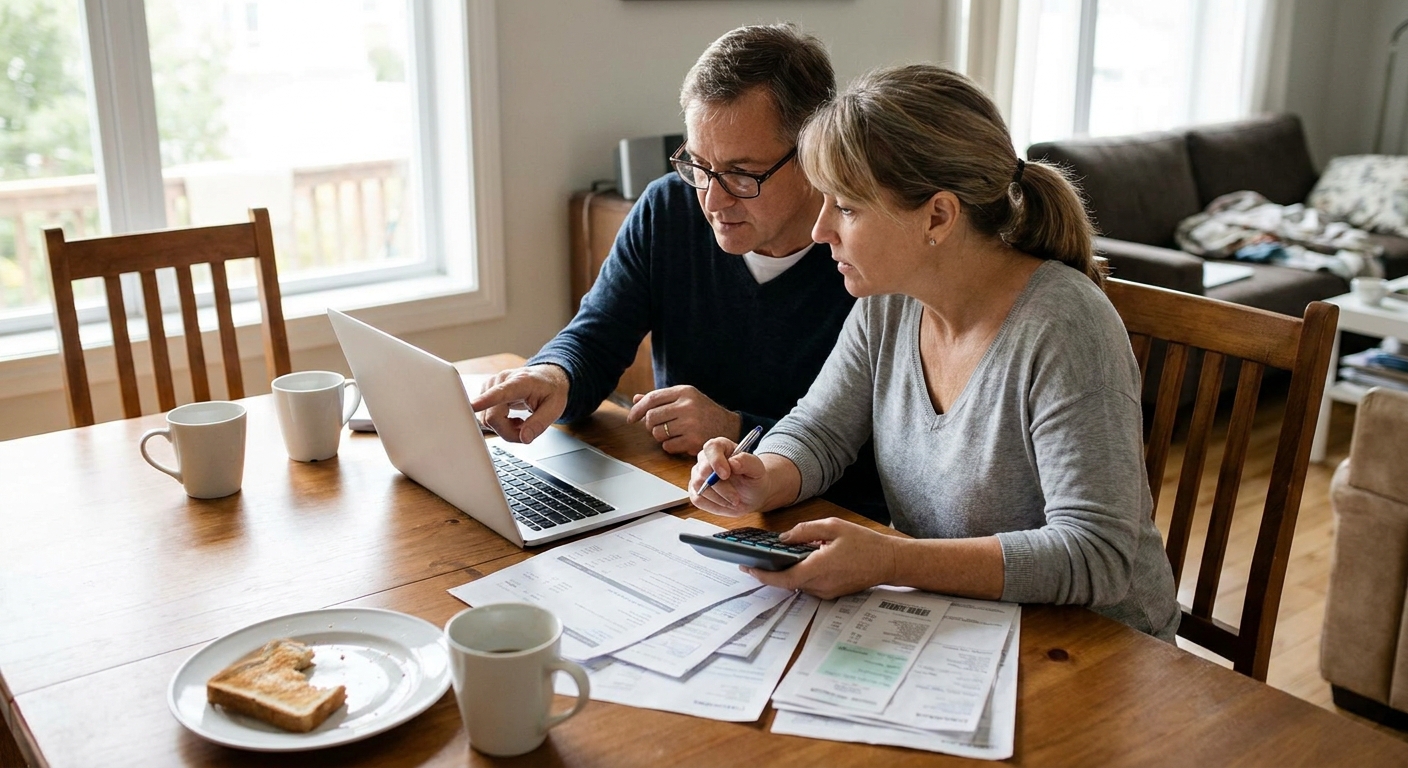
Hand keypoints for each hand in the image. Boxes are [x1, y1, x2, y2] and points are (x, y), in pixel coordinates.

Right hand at [469, 364, 569, 442]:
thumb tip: (524, 438)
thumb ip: (539, 424)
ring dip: (504, 428)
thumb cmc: (551, 390)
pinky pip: (486, 417)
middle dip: (508, 431)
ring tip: (520, 421)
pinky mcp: (485, 392)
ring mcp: (490, 386)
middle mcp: (500, 381)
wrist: (546, 378)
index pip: (500, 393)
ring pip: (487, 420)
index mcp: (520, 382)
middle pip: (492, 417)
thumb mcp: (555, 408)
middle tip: (525, 430)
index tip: (473, 406)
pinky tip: (511, 418)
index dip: (485, 401)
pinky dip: (499, 423)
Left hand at [627, 385, 740, 455]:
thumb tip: (636, 399)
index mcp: (684, 392)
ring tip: (672, 434)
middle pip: (652, 417)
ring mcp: (691, 424)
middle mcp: (687, 406)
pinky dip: (670, 446)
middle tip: (658, 428)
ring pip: (658, 433)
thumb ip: (662, 399)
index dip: (638, 409)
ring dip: (660, 436)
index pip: (652, 398)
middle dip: (650, 425)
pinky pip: (668, 446)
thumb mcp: (686, 399)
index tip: (631, 418)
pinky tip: (680, 442)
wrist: (730, 427)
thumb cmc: (703, 412)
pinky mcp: (693, 441)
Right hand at [688, 437, 771, 516]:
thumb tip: (733, 462)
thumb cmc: (753, 478)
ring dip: (719, 498)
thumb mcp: (757, 469)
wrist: (753, 495)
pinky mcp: (695, 491)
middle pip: (703, 470)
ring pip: (698, 485)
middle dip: (721, 487)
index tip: (726, 474)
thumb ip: (747, 462)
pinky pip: (697, 499)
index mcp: (721, 447)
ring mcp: (698, 475)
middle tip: (736, 498)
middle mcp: (706, 459)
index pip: (711, 447)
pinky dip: (713, 505)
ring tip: (734, 501)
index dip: (716, 460)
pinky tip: (725, 504)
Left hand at [741, 518, 899, 599]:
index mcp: (819, 568)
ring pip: (798, 584)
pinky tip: (803, 561)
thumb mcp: (833, 527)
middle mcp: (820, 585)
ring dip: (788, 572)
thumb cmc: (865, 543)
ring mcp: (827, 592)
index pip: (783, 579)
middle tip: (756, 560)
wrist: (889, 562)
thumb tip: (784, 538)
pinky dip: (801, 575)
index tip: (747, 568)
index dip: (762, 576)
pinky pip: (809, 585)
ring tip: (779, 557)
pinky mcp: (832, 594)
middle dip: (771, 572)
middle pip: (787, 582)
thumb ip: (805, 531)